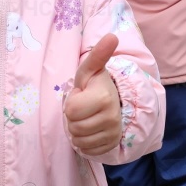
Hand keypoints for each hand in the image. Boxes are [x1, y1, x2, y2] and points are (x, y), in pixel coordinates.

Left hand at [64, 33, 121, 155]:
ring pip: (79, 140)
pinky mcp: (111, 145)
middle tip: (83, 107)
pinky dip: (85, 142)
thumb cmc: (95, 84)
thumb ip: (98, 54)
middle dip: (73, 118)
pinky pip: (87, 150)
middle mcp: (112, 117)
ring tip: (86, 117)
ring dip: (77, 130)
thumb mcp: (90, 69)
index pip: (71, 110)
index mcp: (104, 97)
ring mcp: (113, 133)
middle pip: (74, 127)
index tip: (81, 95)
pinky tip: (91, 130)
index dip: (72, 102)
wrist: (114, 102)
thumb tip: (112, 36)